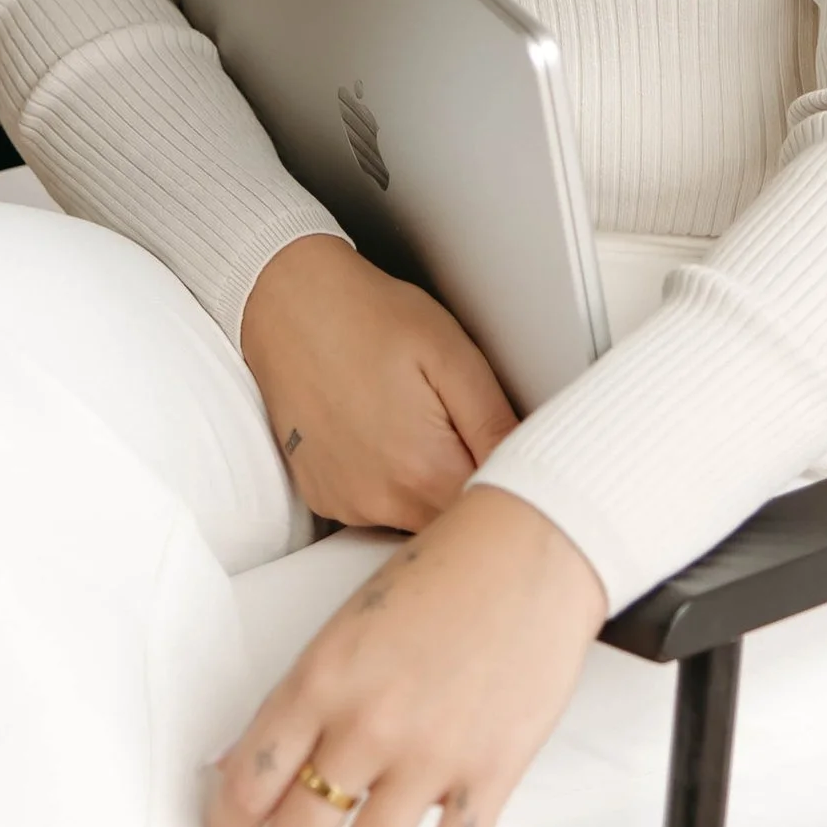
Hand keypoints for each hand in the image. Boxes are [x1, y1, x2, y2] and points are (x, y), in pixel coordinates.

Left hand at [206, 486, 607, 826]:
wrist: (532, 550)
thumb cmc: (443, 574)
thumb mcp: (348, 624)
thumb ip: (302, 696)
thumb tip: (245, 759)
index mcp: (322, 678)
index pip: (252, 773)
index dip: (228, 825)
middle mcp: (367, 723)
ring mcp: (430, 754)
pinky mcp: (489, 772)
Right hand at [239, 236, 517, 529]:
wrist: (288, 303)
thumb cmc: (370, 318)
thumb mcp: (452, 356)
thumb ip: (495, 424)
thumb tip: (538, 465)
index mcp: (423, 469)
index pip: (493, 514)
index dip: (514, 489)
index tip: (515, 459)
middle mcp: (380, 500)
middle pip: (454, 523)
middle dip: (473, 489)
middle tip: (466, 431)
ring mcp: (346, 503)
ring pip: (417, 520)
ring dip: (431, 488)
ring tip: (417, 423)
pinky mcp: (323, 497)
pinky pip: (376, 509)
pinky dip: (391, 484)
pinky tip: (384, 435)